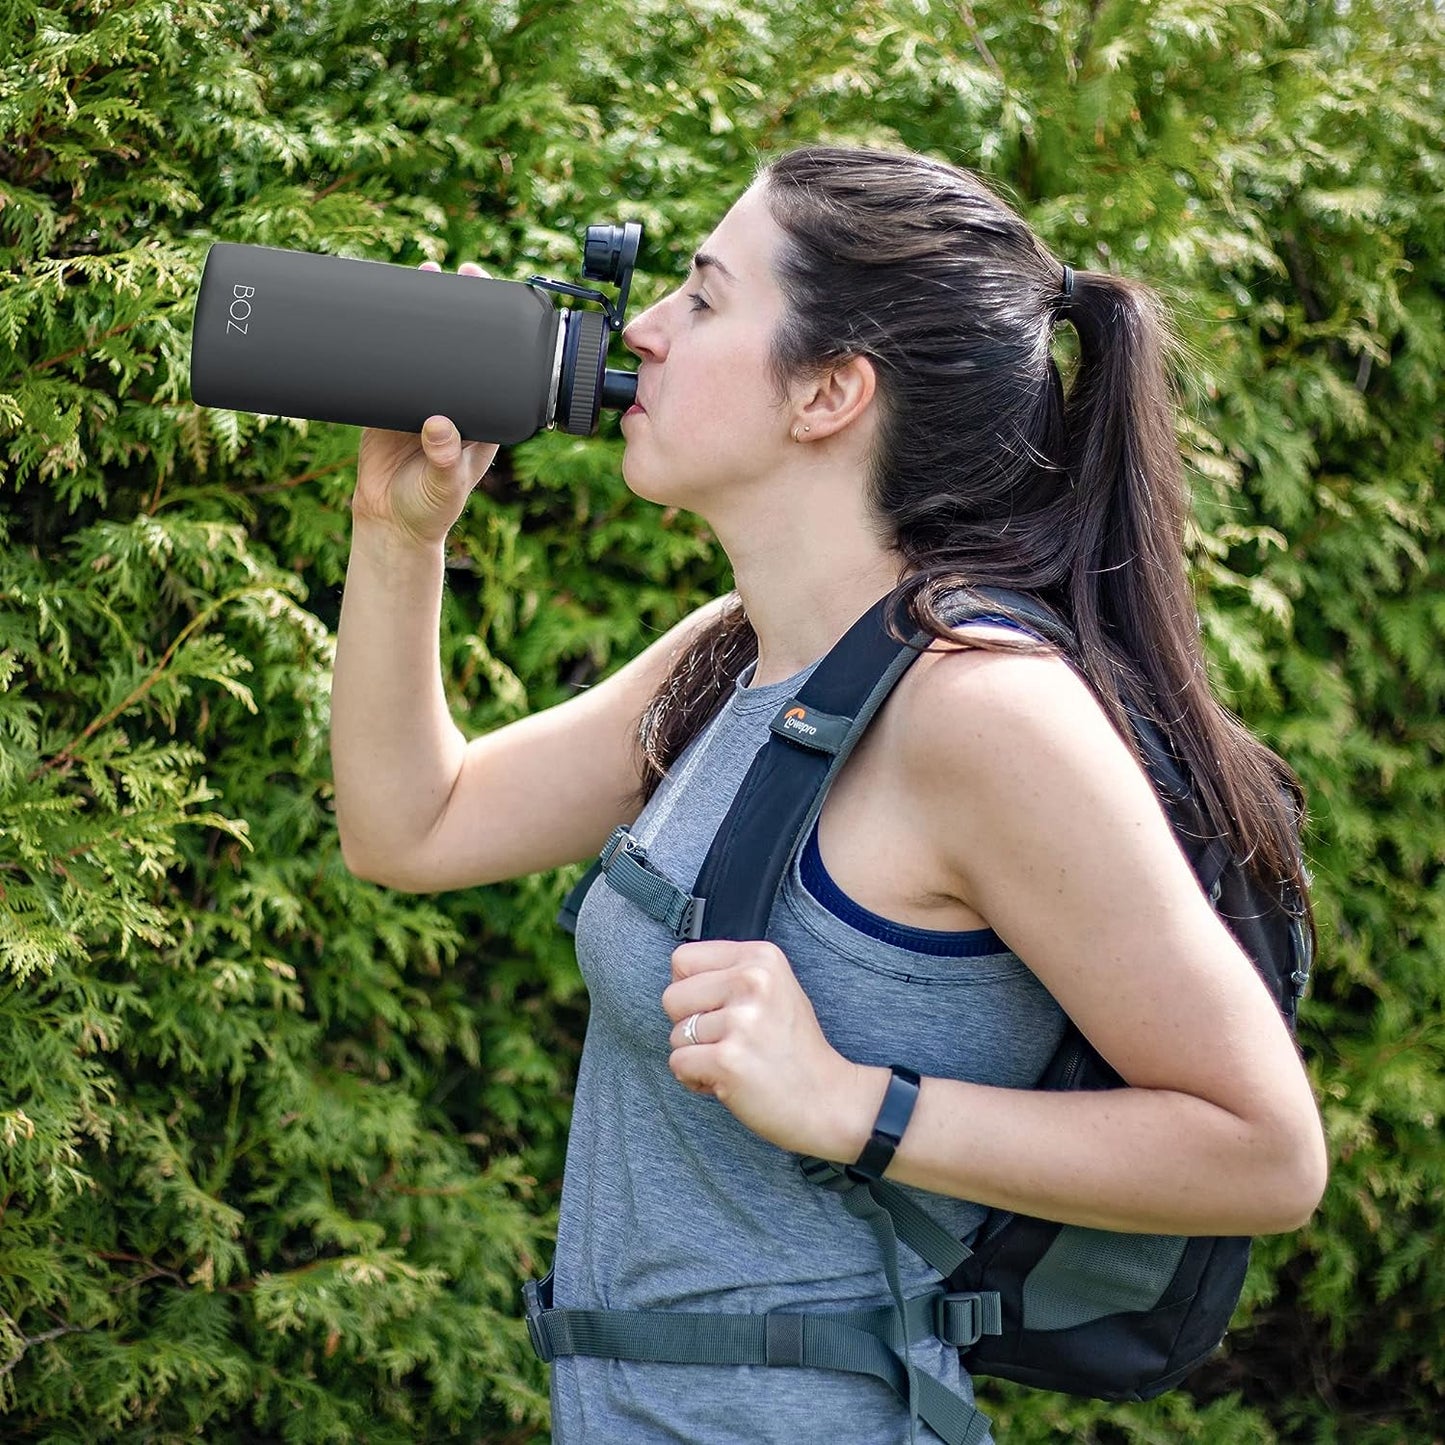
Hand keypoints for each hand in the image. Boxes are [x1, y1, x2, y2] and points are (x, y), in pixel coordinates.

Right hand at [352, 260, 499, 546]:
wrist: (389, 522)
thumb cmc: (430, 509)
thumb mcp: (443, 486)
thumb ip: (444, 460)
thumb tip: (438, 425)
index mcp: (485, 418)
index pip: (499, 366)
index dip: (499, 333)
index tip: (498, 300)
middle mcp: (458, 402)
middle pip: (464, 346)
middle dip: (462, 307)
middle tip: (461, 270)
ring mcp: (423, 398)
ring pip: (427, 346)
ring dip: (424, 311)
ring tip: (423, 271)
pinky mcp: (389, 400)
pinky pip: (389, 361)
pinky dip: (386, 333)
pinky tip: (382, 305)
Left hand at [662, 939, 883, 1160]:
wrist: (828, 1100)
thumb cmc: (794, 1048)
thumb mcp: (774, 988)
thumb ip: (730, 974)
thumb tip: (679, 979)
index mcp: (761, 957)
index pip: (683, 960)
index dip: (690, 990)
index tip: (717, 1009)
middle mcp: (752, 981)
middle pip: (671, 997)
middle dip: (687, 1025)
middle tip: (727, 1040)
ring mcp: (741, 1020)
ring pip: (674, 1035)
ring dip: (696, 1055)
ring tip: (734, 1061)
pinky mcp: (728, 1060)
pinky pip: (678, 1064)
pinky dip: (694, 1079)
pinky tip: (727, 1081)